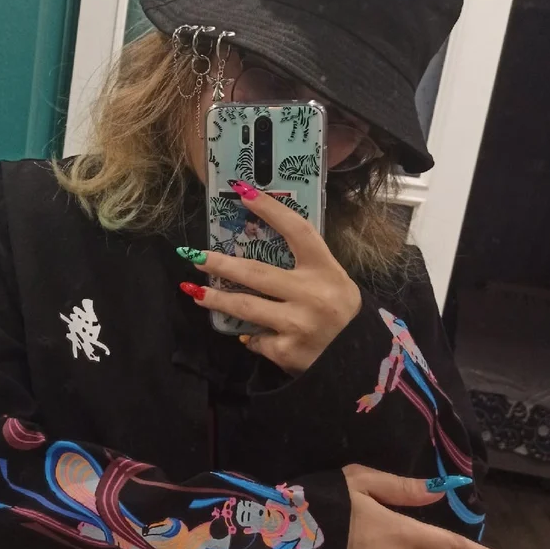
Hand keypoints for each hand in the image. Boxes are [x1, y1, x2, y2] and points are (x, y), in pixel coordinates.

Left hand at [180, 185, 360, 373]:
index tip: (243, 192)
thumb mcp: (330, 279)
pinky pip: (256, 339)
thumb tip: (251, 255)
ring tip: (193, 291)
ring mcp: (298, 324)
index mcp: (325, 270)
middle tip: (193, 255)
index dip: (271, 210)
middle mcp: (312, 295)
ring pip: (245, 307)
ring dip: (215, 298)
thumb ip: (301, 265)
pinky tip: (249, 335)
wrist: (356, 356)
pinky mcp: (287, 351)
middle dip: (220, 263)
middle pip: (256, 272)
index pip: (297, 231)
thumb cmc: (337, 310)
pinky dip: (251, 336)